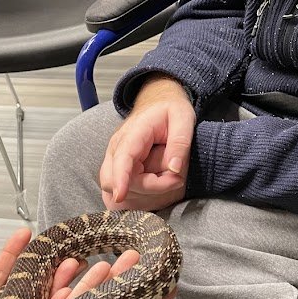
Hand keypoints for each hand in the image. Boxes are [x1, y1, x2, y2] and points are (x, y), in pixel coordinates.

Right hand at [100, 74, 194, 211]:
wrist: (158, 102)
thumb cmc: (170, 109)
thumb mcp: (183, 118)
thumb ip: (180, 142)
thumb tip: (174, 169)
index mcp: (133, 133)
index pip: (121, 158)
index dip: (120, 178)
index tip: (121, 195)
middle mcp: (117, 147)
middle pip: (113, 179)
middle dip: (146, 188)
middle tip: (176, 178)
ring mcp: (115, 158)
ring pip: (115, 188)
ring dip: (143, 192)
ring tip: (170, 178)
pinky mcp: (119, 167)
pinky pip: (122, 188)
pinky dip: (139, 193)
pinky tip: (158, 183)